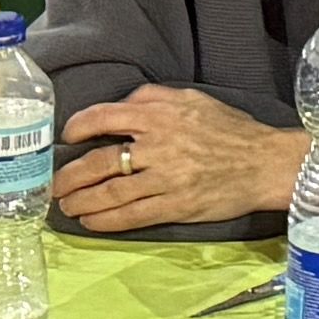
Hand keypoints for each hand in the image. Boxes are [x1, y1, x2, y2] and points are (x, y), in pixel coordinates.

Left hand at [57, 88, 307, 233]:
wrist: (264, 163)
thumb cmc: (229, 129)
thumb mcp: (192, 99)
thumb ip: (154, 97)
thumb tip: (123, 102)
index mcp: (160, 115)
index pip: (105, 117)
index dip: (79, 127)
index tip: (67, 137)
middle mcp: (158, 146)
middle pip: (100, 161)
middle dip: (70, 175)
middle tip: (54, 184)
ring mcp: (165, 179)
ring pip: (110, 192)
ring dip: (81, 201)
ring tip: (66, 205)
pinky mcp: (174, 207)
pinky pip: (131, 215)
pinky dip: (106, 221)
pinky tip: (91, 221)